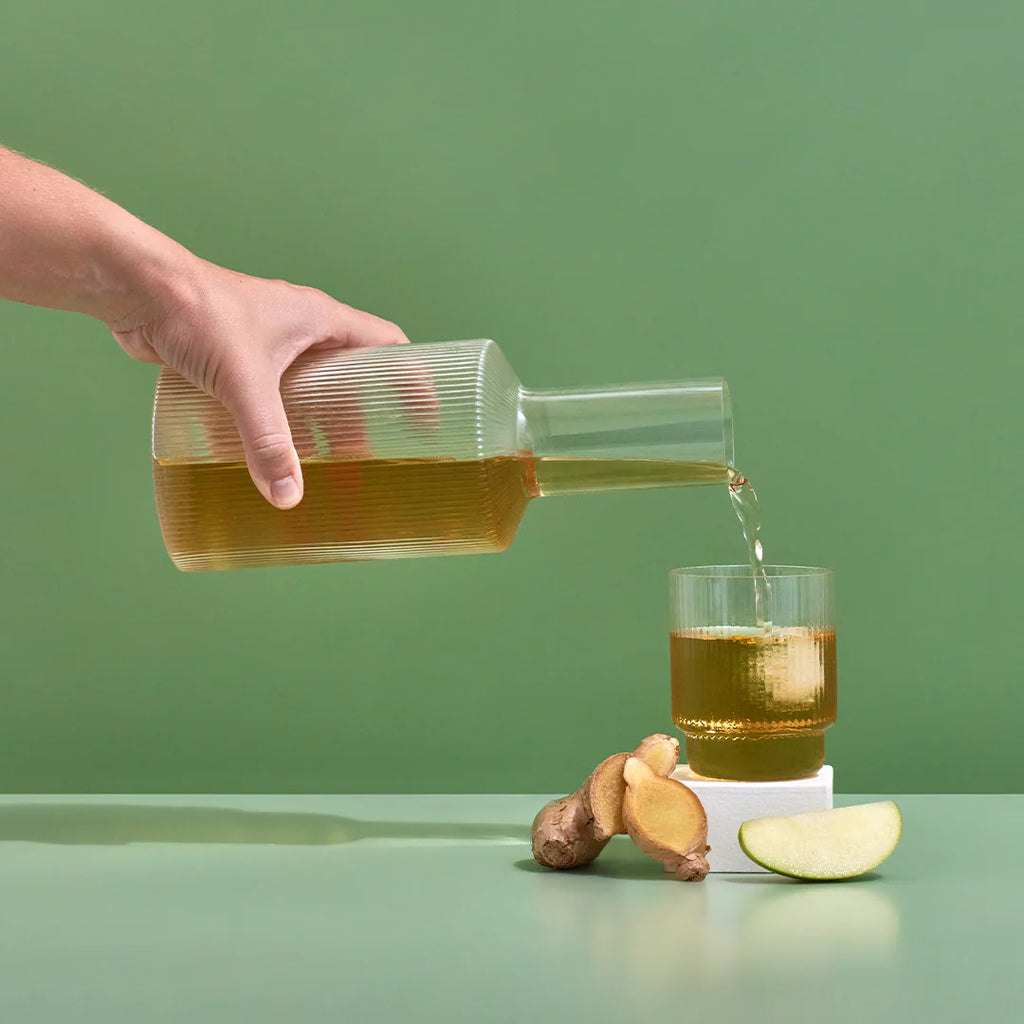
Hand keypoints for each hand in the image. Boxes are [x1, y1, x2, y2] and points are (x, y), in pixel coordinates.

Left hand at [109, 254, 409, 508]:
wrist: (136, 288)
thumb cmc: (198, 312)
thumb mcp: (245, 382)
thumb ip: (268, 440)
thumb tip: (288, 495)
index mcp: (322, 320)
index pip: (388, 345)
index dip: (411, 379)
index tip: (424, 417)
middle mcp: (301, 328)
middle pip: (351, 373)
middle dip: (361, 414)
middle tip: (366, 454)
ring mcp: (268, 340)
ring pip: (311, 384)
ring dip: (319, 418)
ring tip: (323, 460)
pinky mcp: (236, 355)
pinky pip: (274, 390)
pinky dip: (281, 417)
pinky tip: (271, 447)